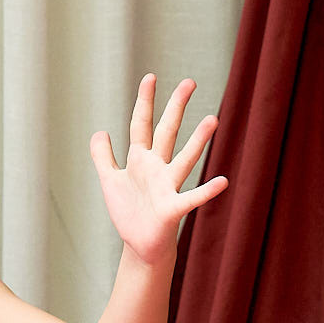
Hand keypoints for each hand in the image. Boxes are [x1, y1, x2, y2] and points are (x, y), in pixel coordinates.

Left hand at [89, 73, 227, 264]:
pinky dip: (207, 191)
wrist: (140, 246)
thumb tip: (100, 131)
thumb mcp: (110, 181)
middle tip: (190, 82)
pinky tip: (223, 182)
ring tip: (213, 120)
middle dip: (176, 107)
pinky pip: (191, 198)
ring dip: (198, 141)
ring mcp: (167, 187)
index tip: (151, 77)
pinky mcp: (172, 209)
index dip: (145, 101)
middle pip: (167, 132)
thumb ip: (103, 156)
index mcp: (141, 160)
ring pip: (184, 159)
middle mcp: (157, 168)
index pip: (142, 124)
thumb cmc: (129, 213)